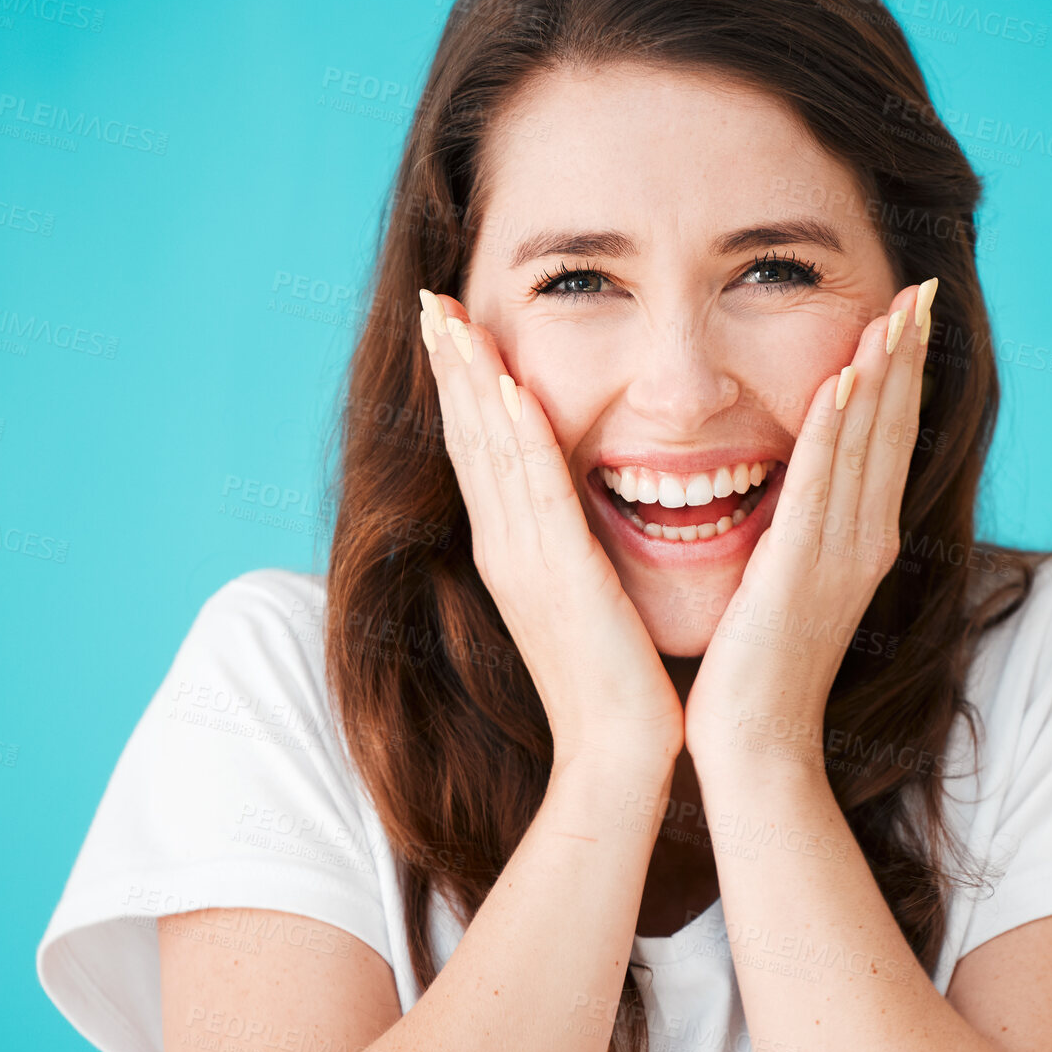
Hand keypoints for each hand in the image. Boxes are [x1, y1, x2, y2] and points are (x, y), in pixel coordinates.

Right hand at [420, 289, 684, 767]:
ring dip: (471, 382)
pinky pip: (535, 492)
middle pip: (471, 440)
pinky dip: (517, 437)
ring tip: (452, 319)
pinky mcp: (559, 574)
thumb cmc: (613, 678)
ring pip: (491, 452)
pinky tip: (506, 388)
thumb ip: (570, 548)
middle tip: (434, 302)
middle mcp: (506, 547)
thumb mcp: (583, 597)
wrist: (617, 749)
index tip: (455, 330)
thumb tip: (578, 511)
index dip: (465, 390)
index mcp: (513, 551)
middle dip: (452, 368)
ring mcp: (525, 560)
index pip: (482, 453)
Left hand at [683, 279, 936, 775]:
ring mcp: (839, 553)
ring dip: (883, 370)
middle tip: (922, 288)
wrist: (757, 742)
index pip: (886, 441)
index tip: (907, 316)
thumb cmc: (762, 670)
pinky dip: (836, 426)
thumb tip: (796, 491)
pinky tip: (846, 374)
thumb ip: (802, 533)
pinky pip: (820, 480)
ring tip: (899, 307)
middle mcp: (863, 540)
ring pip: (865, 443)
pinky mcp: (799, 565)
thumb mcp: (791, 585)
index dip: (901, 376)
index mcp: (861, 542)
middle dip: (907, 355)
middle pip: (891, 429)